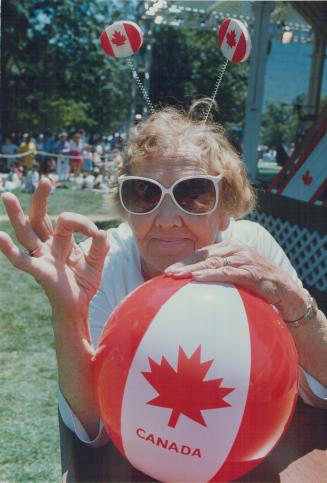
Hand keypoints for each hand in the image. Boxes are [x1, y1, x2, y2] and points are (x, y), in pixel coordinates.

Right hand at [0, 178, 109, 321]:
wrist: (79, 307)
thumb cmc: (84, 283)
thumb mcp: (97, 262)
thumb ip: (100, 247)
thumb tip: (101, 233)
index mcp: (61, 240)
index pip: (66, 220)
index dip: (82, 222)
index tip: (96, 233)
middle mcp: (47, 245)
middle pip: (39, 218)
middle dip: (40, 199)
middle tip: (45, 180)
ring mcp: (41, 257)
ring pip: (26, 232)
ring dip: (16, 215)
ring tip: (6, 196)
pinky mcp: (41, 272)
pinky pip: (22, 260)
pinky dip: (9, 249)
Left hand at [164, 240, 306, 319]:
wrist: (286, 291)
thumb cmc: (258, 283)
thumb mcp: (237, 274)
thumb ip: (220, 273)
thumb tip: (197, 283)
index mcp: (230, 247)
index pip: (202, 252)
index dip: (185, 260)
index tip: (168, 270)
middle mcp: (236, 249)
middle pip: (204, 256)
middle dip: (184, 264)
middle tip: (166, 273)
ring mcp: (244, 259)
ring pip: (213, 263)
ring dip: (193, 269)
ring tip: (176, 276)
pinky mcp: (251, 272)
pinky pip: (227, 273)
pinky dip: (211, 275)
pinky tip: (197, 278)